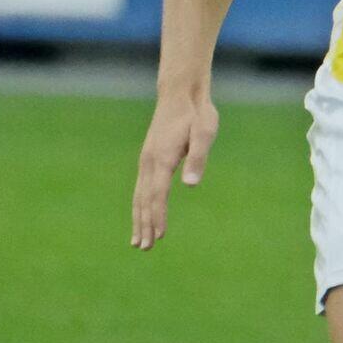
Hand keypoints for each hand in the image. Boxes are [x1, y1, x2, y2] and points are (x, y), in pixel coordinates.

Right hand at [131, 95, 217, 249]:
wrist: (180, 94)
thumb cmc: (197, 114)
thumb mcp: (204, 133)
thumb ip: (198, 158)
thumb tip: (190, 185)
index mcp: (162, 158)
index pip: (158, 194)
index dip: (158, 217)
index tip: (158, 237)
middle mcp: (149, 161)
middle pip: (144, 199)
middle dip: (144, 225)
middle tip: (144, 248)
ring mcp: (146, 160)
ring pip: (139, 195)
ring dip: (138, 219)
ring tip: (137, 242)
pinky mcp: (148, 158)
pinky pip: (141, 187)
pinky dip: (139, 205)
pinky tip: (140, 216)